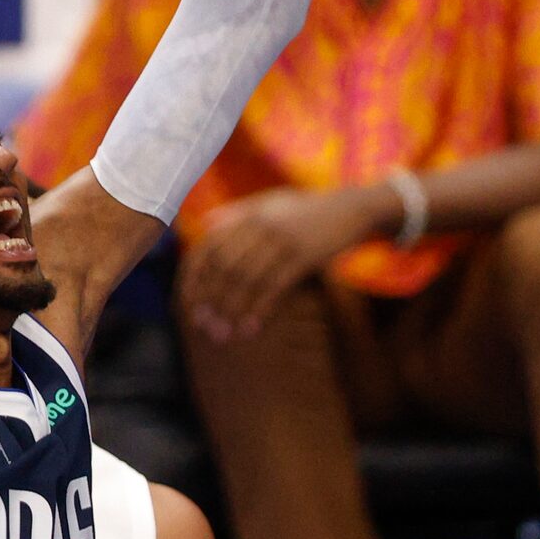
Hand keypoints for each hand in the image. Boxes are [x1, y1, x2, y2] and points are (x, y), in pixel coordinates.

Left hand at [181, 185, 390, 341]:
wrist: (352, 209)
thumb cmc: (307, 210)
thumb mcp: (271, 203)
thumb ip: (238, 212)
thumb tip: (206, 223)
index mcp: (246, 216)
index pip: (207, 248)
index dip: (194, 278)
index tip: (186, 304)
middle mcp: (258, 226)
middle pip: (222, 267)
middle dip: (209, 299)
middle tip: (202, 326)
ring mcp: (281, 240)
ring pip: (246, 280)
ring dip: (231, 310)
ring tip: (222, 335)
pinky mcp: (303, 256)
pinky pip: (275, 287)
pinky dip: (260, 310)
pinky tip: (250, 329)